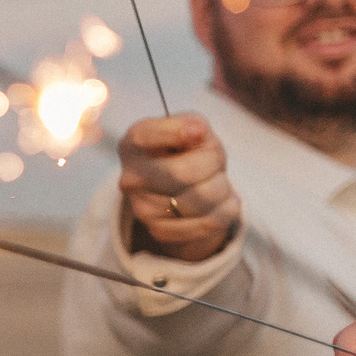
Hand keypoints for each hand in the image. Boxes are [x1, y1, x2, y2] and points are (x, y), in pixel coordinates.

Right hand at [117, 113, 239, 262]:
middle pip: (184, 173)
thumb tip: (197, 132)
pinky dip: (225, 210)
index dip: (174, 132)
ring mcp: (142, 208)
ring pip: (202, 199)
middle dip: (214, 165)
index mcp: (133, 145)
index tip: (199, 132)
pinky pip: (208, 223)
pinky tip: (218, 203)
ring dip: (222, 188)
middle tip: (215, 162)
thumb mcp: (191, 126)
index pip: (145, 136)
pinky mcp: (160, 231)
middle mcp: (130, 178)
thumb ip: (193, 124)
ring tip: (216, 182)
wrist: (181, 187)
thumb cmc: (187, 150)